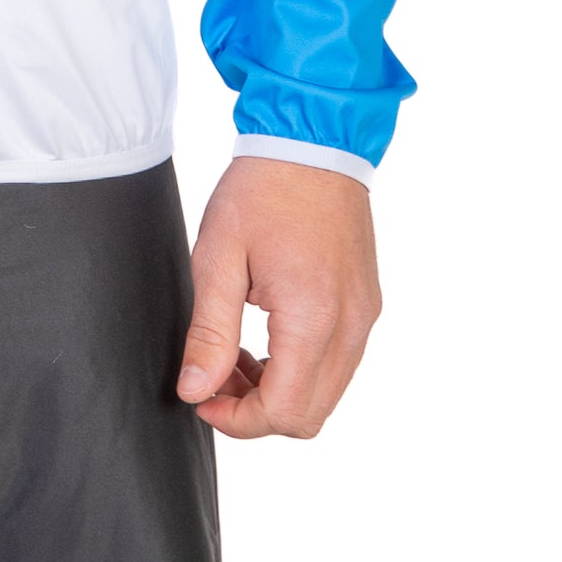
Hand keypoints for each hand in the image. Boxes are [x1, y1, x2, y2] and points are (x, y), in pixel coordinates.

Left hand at [177, 155, 380, 438]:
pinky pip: (338, 364)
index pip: (284, 412)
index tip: (202, 397)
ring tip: (233, 354)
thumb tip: (194, 391)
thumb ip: (209, 332)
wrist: (313, 140)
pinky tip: (264, 337)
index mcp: (313, 316)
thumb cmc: (261, 190)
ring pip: (326, 394)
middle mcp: (350, 325)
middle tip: (214, 376)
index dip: (238, 420)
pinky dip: (300, 368)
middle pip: (309, 415)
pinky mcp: (367, 305)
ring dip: (278, 391)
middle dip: (256, 412)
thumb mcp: (218, 257)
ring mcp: (365, 316)